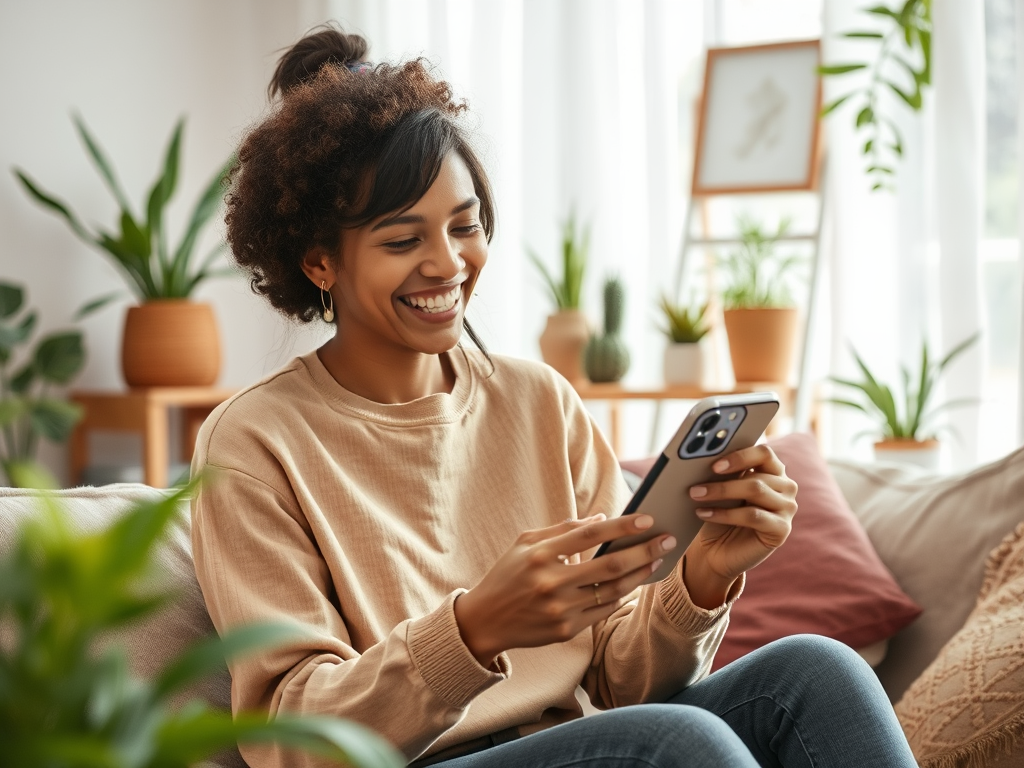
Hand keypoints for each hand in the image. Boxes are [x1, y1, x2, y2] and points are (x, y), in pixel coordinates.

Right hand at [454, 514, 676, 666]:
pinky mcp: (566, 630)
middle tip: (668, 539)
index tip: (647, 519)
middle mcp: (551, 582)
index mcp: (540, 554)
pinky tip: (635, 581)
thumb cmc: (507, 575)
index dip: (622, 526)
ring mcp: (560, 609)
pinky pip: (604, 609)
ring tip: (658, 559)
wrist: (486, 621)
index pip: (589, 535)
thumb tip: (601, 519)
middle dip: (644, 550)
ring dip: (641, 573)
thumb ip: (562, 530)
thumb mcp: (525, 543)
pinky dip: (622, 593)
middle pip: (610, 563)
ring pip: (613, 588)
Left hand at [683, 444, 797, 607]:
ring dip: (721, 493)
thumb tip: (706, 458)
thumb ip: (723, 474)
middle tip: (694, 486)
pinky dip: (725, 514)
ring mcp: (787, 508)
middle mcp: (786, 487)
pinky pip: (753, 516)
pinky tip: (704, 514)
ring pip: (755, 492)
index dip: (740, 456)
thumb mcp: (722, 491)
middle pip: (756, 476)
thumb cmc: (720, 515)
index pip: (764, 453)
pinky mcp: (782, 530)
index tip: (714, 464)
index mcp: (773, 470)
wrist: (719, 551)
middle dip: (722, 482)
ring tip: (696, 497)